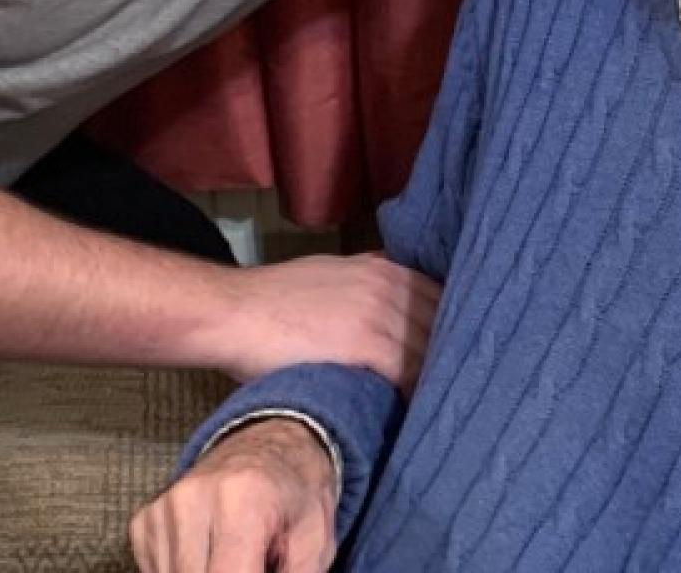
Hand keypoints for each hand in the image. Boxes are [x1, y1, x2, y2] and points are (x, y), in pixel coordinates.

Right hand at [131, 418, 339, 572]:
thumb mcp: (315, 544)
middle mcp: (192, 499)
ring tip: (238, 562)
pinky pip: (158, 572)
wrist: (269, 447)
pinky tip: (211, 560)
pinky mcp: (144, 522)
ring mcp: (162, 510)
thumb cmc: (297, 497)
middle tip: (253, 564)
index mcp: (242, 500)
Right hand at [216, 254, 440, 393]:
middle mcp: (389, 284)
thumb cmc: (272, 302)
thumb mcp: (329, 275)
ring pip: (431, 351)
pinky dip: (416, 394)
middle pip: (443, 324)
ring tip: (435, 406)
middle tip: (448, 386)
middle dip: (448, 355)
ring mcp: (379, 312)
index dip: (448, 330)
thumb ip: (366, 287)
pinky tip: (413, 412)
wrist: (232, 313)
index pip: (440, 299)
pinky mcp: (367, 343)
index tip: (449, 357)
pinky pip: (411, 373)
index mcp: (383, 268)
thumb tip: (391, 311)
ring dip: (436, 379)